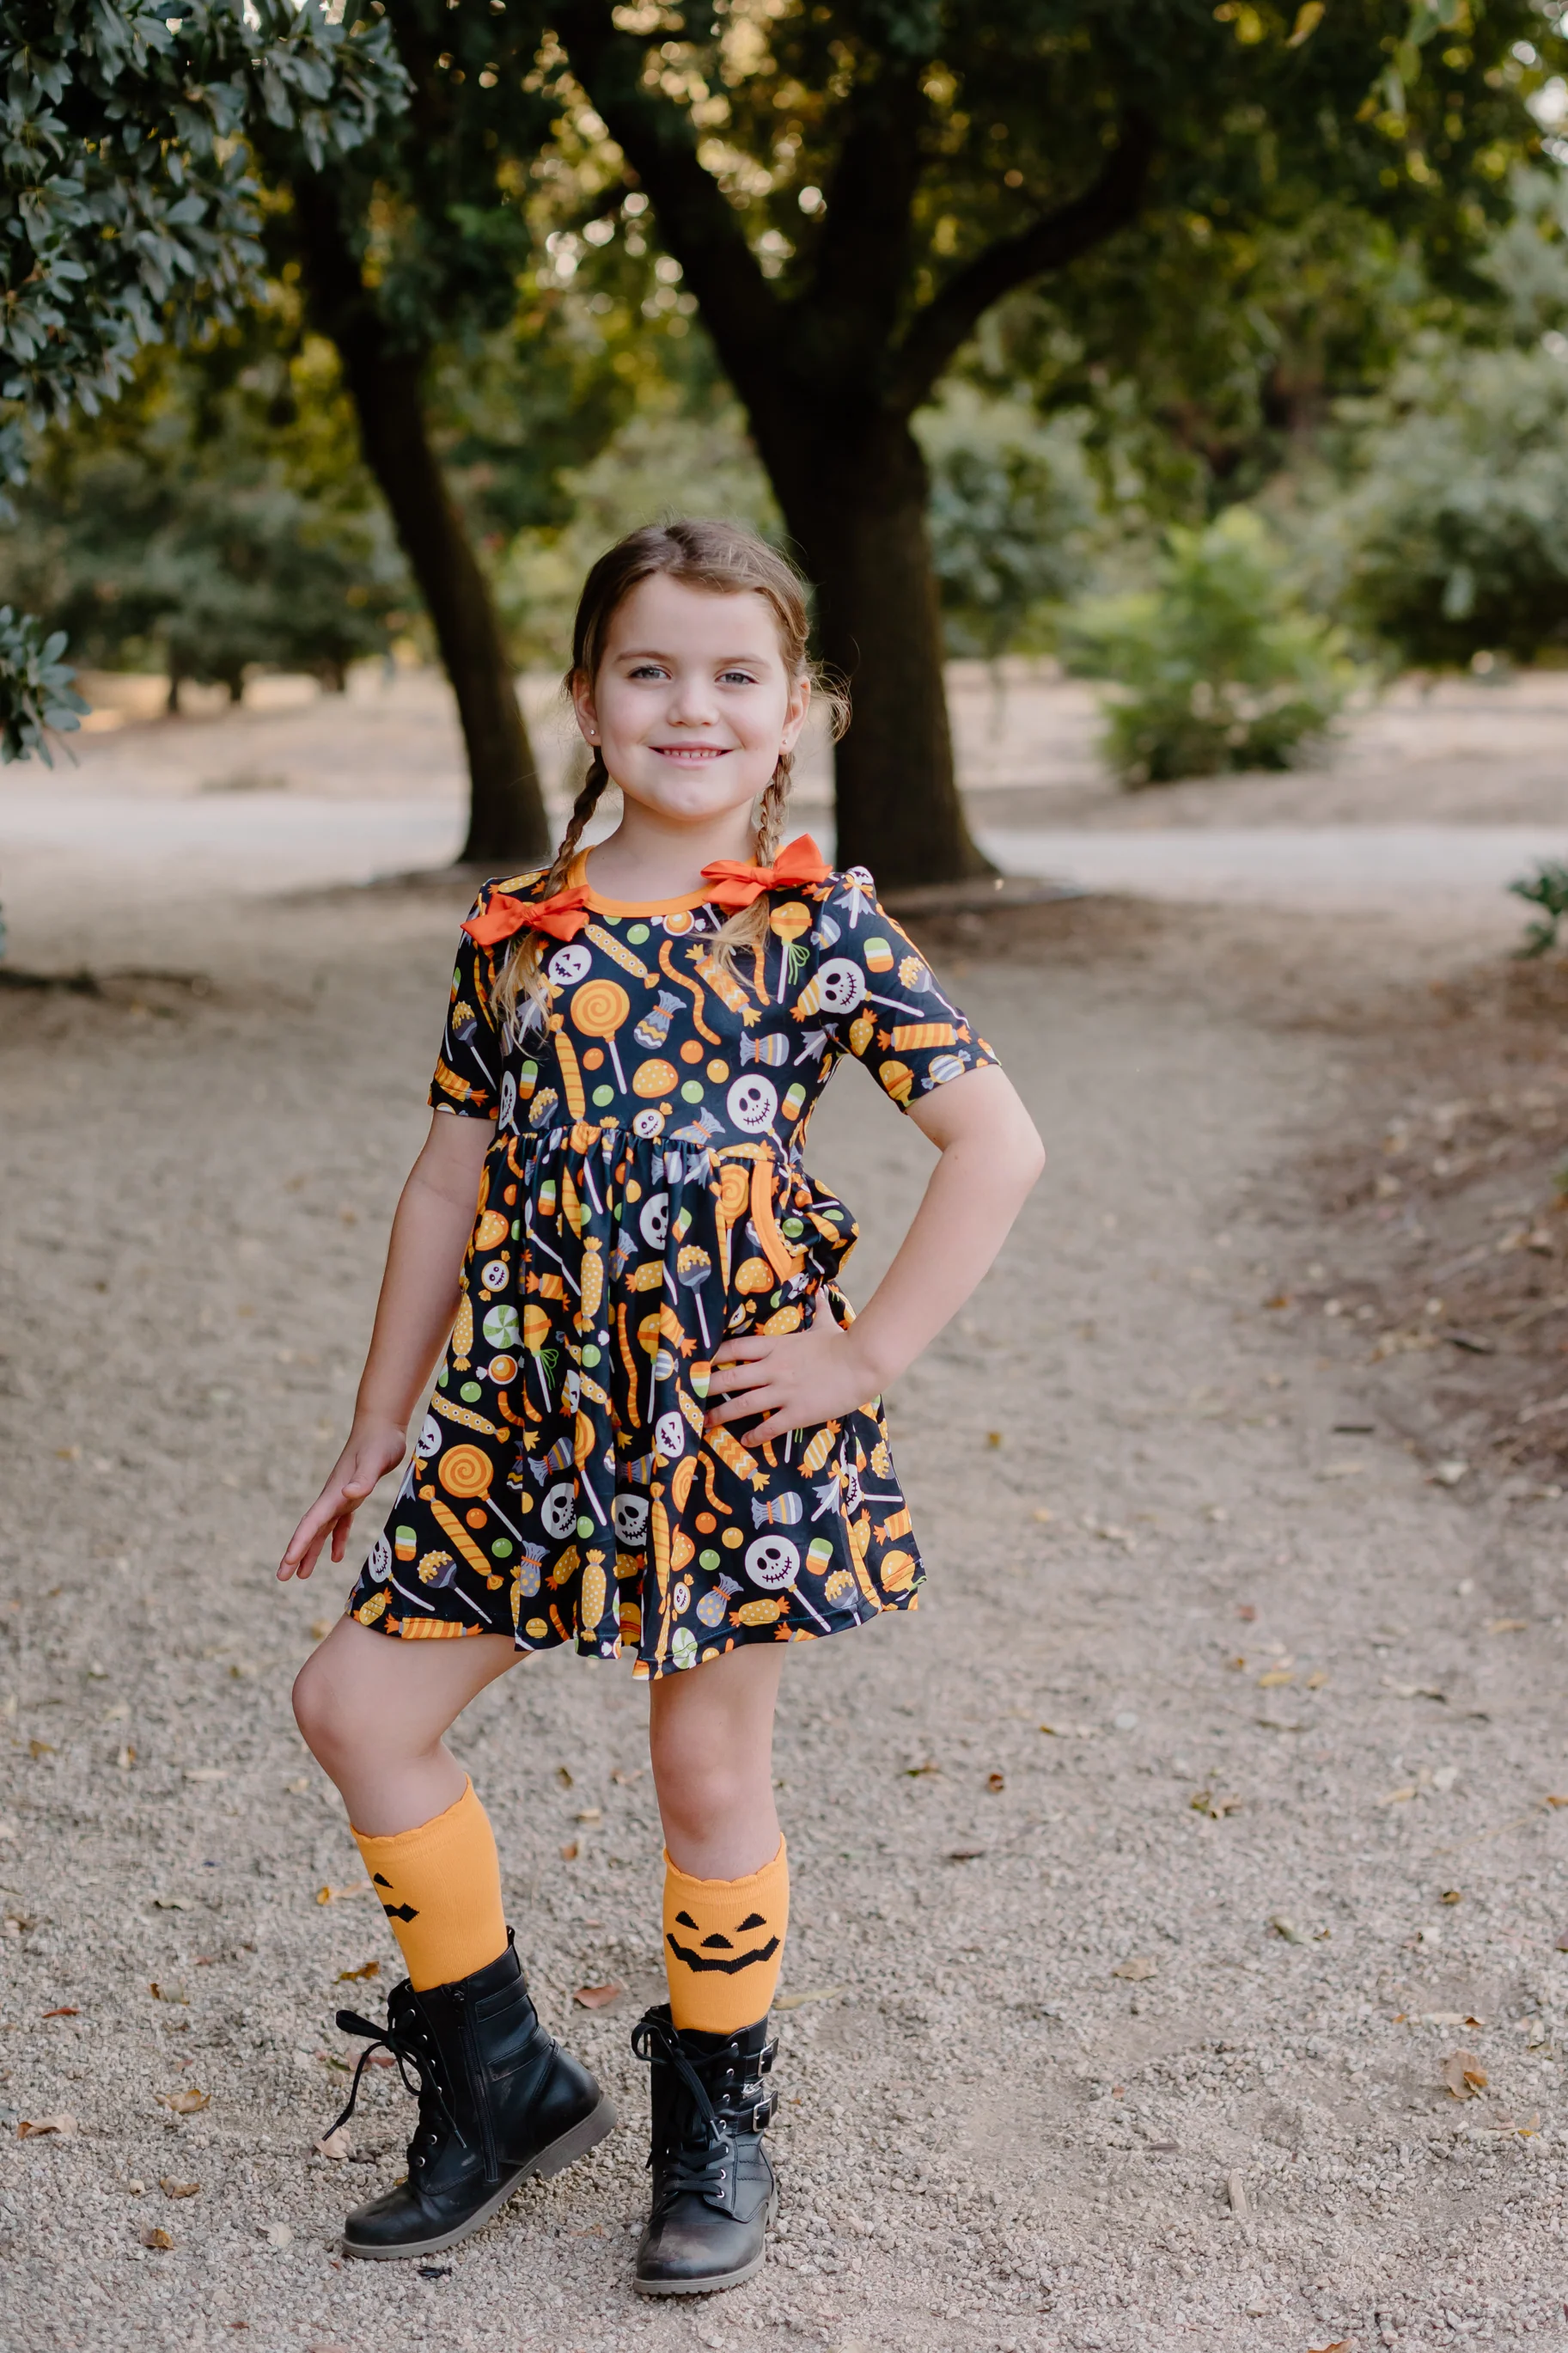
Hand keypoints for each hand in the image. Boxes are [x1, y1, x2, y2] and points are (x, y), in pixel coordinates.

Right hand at [278, 1419, 407, 1582]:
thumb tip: (349, 1495)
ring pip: (322, 1530)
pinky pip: (340, 1523)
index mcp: (334, 1493)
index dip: (299, 1545)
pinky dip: (336, 1539)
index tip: (287, 1565)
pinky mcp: (354, 1495)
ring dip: (311, 1552)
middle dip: (296, 1554)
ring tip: (301, 1575)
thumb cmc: (379, 1443)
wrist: (381, 1426)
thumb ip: (363, 1479)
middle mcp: (333, 1497)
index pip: (312, 1524)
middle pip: (310, 1531)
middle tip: (282, 1578)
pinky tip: (335, 1556)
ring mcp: (341, 1496)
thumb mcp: (375, 1461)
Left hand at [704, 1296, 883, 1445]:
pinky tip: (745, 1441)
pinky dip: (755, 1435)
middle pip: (731, 1378)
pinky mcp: (797, 1412)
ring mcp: (783, 1392)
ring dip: (721, 1414)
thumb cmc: (844, 1343)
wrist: (863, 1362)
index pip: (736, 1348)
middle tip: (691, 1395)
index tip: (699, 1361)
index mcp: (777, 1346)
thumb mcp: (826, 1324)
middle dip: (708, 1387)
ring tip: (706, 1422)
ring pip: (743, 1405)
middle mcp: (773, 1369)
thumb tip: (821, 1291)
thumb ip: (818, 1310)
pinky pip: (769, 1426)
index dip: (714, 1355)